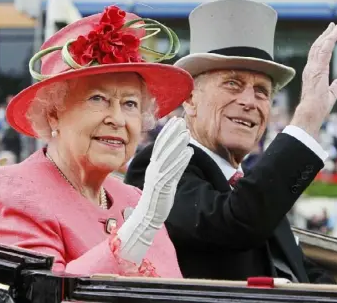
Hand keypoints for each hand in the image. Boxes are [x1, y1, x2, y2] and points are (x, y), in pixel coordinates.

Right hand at [117, 117, 193, 263]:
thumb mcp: (162, 179)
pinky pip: (173, 171)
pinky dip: (181, 160)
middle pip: (163, 147)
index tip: (176, 121)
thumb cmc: (157, 199)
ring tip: (187, 133)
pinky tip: (189, 152)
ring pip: (168, 157)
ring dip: (178, 144)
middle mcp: (154, 169)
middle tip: (181, 121)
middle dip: (172, 133)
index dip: (168, 132)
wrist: (147, 217)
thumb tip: (178, 155)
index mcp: (153, 166)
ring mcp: (158, 177)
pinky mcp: (164, 186)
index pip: (160, 145)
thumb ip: (169, 166)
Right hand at [291, 23, 336, 138]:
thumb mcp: (331, 95)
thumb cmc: (318, 108)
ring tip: (334, 26)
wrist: (311, 112)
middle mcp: (311, 68)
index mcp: (313, 73)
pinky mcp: (317, 69)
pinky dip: (329, 40)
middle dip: (324, 36)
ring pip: (320, 46)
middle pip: (317, 47)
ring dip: (327, 35)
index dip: (323, 44)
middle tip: (332, 26)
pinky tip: (334, 33)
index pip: (318, 55)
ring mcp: (313, 68)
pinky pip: (324, 50)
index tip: (329, 35)